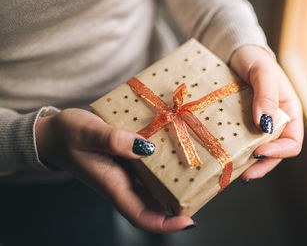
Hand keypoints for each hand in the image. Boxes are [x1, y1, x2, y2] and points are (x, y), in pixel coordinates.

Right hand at [35, 108, 193, 232]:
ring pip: (154, 186)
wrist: (52, 134)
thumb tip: (146, 148)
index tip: (188, 220)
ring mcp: (124, 173)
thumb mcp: (88, 133)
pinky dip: (163, 164)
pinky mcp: (126, 160)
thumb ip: (114, 141)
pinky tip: (174, 150)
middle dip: (178, 203)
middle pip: (154, 205)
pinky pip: (149, 168)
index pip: (141, 217)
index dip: (165, 224)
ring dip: (174, 183)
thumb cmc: (66, 135)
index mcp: (112, 185)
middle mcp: (122, 183)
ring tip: (196, 169)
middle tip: (203, 189)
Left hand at [230, 45, 303, 180]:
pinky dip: (236, 152)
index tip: (260, 152)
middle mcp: (275, 122)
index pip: (292, 141)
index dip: (279, 151)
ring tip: (235, 172)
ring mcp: (257, 124)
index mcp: (289, 112)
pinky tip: (227, 157)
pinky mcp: (241, 124)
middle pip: (275, 152)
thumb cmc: (254, 59)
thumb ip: (266, 95)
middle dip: (262, 165)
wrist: (235, 54)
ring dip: (249, 164)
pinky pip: (242, 142)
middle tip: (245, 175)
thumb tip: (265, 125)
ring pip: (258, 150)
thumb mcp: (263, 72)